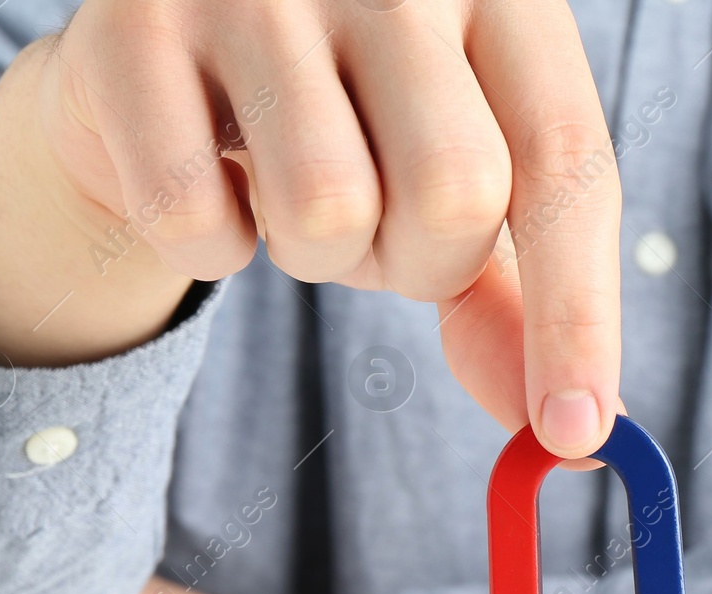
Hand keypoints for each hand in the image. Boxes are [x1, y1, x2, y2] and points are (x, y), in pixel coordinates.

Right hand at [0, 0, 621, 458]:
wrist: (169, 57)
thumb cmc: (345, 127)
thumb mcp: (449, 192)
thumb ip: (511, 300)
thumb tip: (569, 432)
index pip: (566, 163)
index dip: (578, 315)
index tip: (574, 433)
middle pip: (454, 191)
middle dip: (421, 261)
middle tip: (380, 229)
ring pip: (325, 207)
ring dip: (314, 256)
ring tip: (291, 193)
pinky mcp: (134, 22)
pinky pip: (194, 218)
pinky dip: (208, 248)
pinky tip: (210, 184)